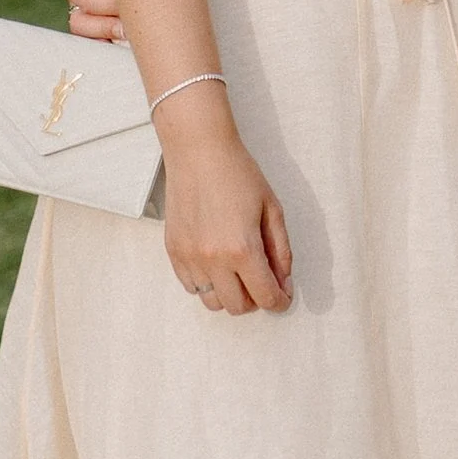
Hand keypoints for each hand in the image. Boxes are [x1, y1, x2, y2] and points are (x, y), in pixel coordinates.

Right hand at [161, 96, 293, 314]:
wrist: (199, 152)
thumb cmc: (238, 173)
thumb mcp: (272, 209)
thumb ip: (281, 250)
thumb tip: (283, 281)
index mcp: (243, 249)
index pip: (265, 297)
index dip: (280, 302)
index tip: (283, 297)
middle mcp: (213, 259)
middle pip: (238, 307)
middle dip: (256, 300)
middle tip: (262, 281)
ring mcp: (190, 257)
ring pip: (212, 302)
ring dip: (229, 294)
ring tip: (238, 273)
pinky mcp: (174, 251)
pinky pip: (191, 286)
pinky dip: (207, 284)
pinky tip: (217, 264)